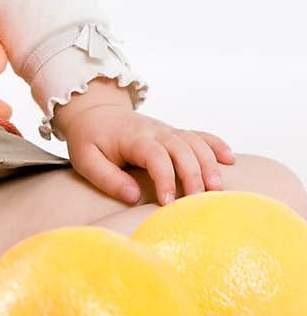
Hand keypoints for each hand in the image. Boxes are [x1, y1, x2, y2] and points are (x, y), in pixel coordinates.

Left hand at [62, 104, 235, 207]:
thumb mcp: (85, 160)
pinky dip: (215, 145)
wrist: (94, 112)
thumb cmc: (89, 138)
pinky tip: (229, 160)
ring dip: (209, 164)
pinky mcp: (173, 133)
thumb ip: (108, 178)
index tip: (168, 204)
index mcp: (133, 137)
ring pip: (195, 143)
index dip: (165, 179)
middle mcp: (155, 131)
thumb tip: (133, 197)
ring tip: (217, 188)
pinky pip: (199, 135)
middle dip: (193, 174)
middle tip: (198, 201)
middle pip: (182, 149)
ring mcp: (167, 130)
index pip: (156, 156)